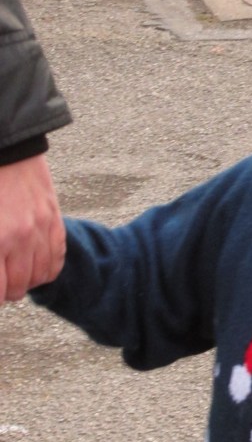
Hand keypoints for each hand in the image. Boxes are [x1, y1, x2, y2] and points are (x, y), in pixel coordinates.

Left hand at [0, 154, 65, 301]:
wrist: (7, 150)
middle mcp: (19, 239)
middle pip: (16, 288)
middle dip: (6, 291)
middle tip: (1, 283)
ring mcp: (41, 230)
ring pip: (38, 278)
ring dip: (25, 282)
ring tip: (15, 276)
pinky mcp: (55, 221)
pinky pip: (57, 259)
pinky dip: (47, 270)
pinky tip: (35, 268)